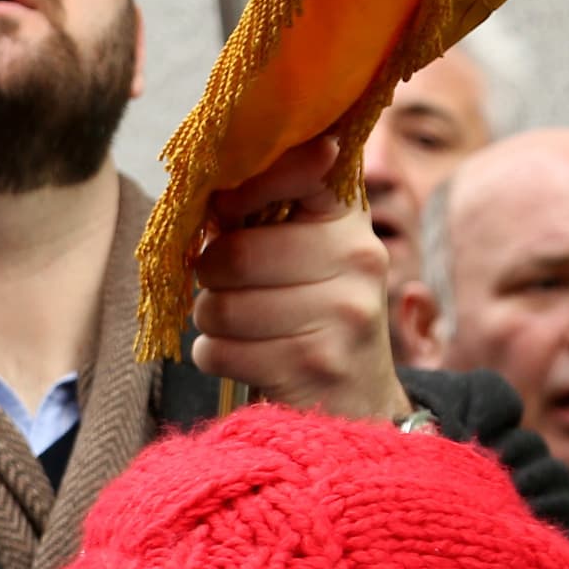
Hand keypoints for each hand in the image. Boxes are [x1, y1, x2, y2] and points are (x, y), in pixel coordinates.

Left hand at [188, 138, 409, 422]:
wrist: (356, 398)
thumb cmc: (311, 311)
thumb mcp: (306, 248)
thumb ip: (265, 209)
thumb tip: (209, 183)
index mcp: (349, 218)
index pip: (295, 170)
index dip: (242, 189)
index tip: (228, 209)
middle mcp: (359, 258)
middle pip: (232, 255)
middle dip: (212, 277)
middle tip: (231, 288)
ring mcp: (342, 313)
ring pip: (217, 307)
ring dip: (213, 322)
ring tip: (245, 326)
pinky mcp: (312, 364)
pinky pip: (216, 351)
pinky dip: (216, 356)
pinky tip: (249, 357)